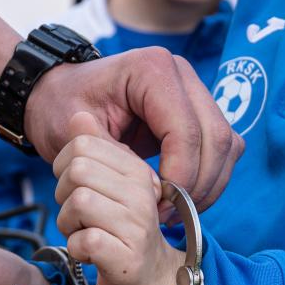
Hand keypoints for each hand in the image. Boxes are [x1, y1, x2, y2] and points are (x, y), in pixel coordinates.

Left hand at [24, 47, 240, 209]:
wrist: (58, 95)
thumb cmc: (61, 110)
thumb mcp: (74, 135)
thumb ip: (115, 161)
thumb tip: (155, 189)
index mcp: (151, 70)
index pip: (186, 131)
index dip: (180, 175)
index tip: (158, 206)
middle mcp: (180, 73)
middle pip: (216, 138)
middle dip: (198, 185)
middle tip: (170, 215)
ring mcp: (193, 89)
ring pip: (226, 144)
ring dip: (207, 185)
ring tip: (176, 212)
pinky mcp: (197, 109)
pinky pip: (221, 147)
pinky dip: (207, 178)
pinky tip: (181, 200)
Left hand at [54, 113, 182, 284]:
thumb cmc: (122, 233)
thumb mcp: (107, 186)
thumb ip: (93, 150)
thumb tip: (78, 116)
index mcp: (138, 171)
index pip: (83, 144)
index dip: (65, 167)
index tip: (80, 189)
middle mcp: (143, 193)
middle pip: (76, 170)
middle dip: (64, 196)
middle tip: (81, 217)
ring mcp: (138, 226)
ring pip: (78, 202)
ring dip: (69, 224)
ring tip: (86, 234)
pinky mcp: (128, 259)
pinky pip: (84, 240)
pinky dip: (77, 249)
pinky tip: (91, 254)